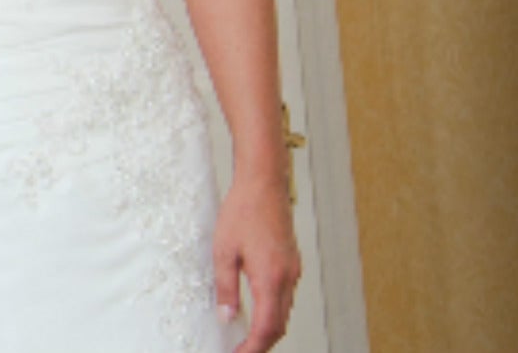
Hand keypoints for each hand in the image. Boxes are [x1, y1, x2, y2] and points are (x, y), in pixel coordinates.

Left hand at [212, 171, 299, 352]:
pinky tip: (259, 308)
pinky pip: (286, 296)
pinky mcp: (292, 261)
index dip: (253, 348)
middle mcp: (288, 278)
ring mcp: (293, 269)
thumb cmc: (243, 210)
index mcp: (271, 278)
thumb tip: (227, 316)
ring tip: (248, 336)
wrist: (264, 182)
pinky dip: (274, 310)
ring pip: (285, 311)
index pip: (267, 328)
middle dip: (262, 343)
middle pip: (279, 325)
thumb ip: (226, 288)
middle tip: (242, 350)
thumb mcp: (224, 251)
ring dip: (269, 328)